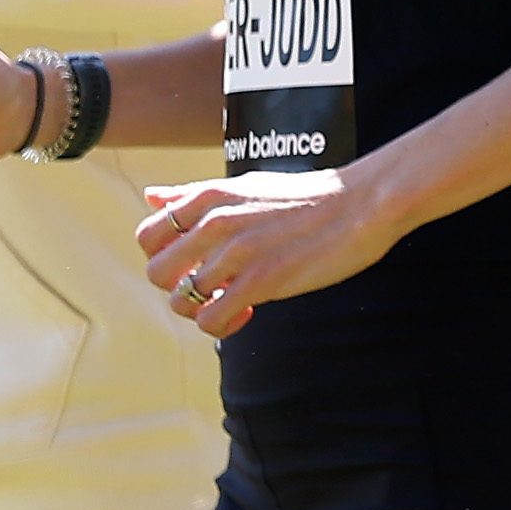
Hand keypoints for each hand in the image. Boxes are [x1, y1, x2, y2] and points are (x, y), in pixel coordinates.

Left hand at [136, 172, 394, 340]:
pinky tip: (248, 312)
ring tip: (232, 301)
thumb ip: (193, 194)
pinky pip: (211, 319)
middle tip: (209, 287)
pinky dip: (223, 324)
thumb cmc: (310, 197)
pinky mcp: (260, 281)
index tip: (193, 262)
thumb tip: (151, 196)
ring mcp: (236, 253)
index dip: (164, 256)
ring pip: (181, 300)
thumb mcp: (244, 185)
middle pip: (157, 272)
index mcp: (209, 197)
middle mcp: (215, 222)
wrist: (362, 204)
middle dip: (178, 287)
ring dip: (202, 309)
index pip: (148, 234)